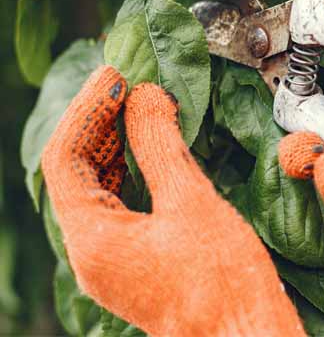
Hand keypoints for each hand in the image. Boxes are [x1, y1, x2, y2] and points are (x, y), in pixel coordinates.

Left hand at [42, 66, 304, 335]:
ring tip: (138, 106)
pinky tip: (153, 150)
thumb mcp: (189, 202)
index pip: (65, 157)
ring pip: (99, 186)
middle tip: (126, 84)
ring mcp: (114, 258)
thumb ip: (159, 144)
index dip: (87, 109)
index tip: (115, 76)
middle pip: (77, 170)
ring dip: (115, 143)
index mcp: (92, 238)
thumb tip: (145, 96)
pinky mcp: (138, 259)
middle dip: (99, 122)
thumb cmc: (222, 283)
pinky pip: (120, 202)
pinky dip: (132, 169)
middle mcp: (93, 251)